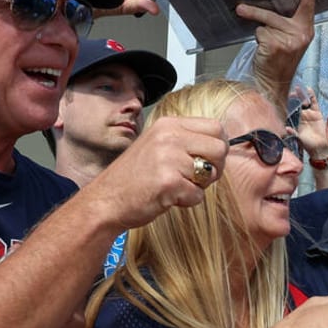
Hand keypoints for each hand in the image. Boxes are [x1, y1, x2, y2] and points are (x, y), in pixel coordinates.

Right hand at [82, 116, 229, 229]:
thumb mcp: (157, 145)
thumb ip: (185, 141)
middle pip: (220, 148)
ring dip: (198, 186)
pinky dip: (186, 202)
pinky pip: (198, 195)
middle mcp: (169, 136)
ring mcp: (169, 158)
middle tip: (195, 178)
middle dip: (214, 168)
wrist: (105, 200)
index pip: (215, 127)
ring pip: (211, 174)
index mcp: (168, 124)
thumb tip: (221, 145)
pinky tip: (167, 198)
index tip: (206, 160)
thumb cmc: (133, 178)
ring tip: (175, 186)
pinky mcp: (169, 182)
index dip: (217, 147)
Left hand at [236, 0, 317, 94]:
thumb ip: (285, 25)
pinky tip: (265, 52)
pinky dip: (258, 41)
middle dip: (255, 13)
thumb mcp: (289, 40)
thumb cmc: (280, 61)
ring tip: (264, 45)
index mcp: (306, 29)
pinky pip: (260, 34)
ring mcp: (289, 41)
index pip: (308, 6)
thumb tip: (266, 10)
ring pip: (264, 25)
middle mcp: (300, 34)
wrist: (274, 83)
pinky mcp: (276, 46)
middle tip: (240, 8)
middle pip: (273, 15)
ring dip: (260, 33)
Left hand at [291, 87, 327, 159]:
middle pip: (297, 104)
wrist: (320, 148)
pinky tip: (308, 89)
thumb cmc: (308, 145)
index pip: (291, 111)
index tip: (285, 99)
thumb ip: (293, 133)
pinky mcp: (317, 114)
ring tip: (298, 89)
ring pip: (305, 102)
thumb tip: (286, 129)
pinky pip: (314, 103)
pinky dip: (312, 96)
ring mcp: (309, 114)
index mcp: (296, 121)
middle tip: (292, 92)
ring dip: (301, 95)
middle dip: (294, 98)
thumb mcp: (299, 139)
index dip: (288, 105)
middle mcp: (302, 117)